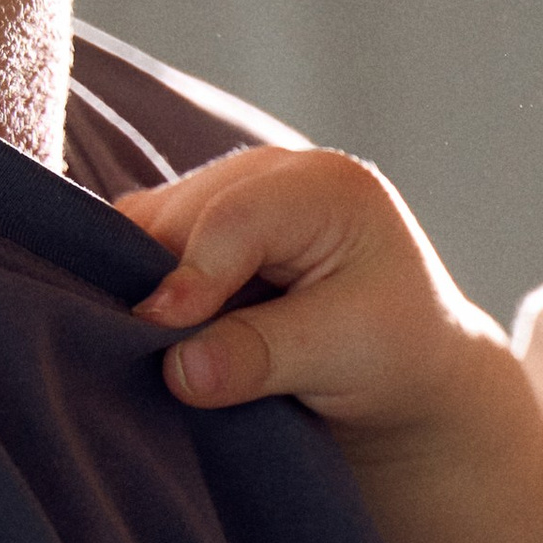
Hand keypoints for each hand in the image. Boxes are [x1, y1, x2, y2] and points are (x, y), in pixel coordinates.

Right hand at [117, 145, 497, 438]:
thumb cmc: (393, 353)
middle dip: (158, 282)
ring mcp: (230, 192)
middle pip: (180, 216)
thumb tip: (178, 370)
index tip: (159, 328)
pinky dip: (138, 284)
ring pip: (148, 227)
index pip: (236, 217)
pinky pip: (141, 244)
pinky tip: (151, 330)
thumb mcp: (342, 355)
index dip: (192, 274)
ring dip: (141, 284)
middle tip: (146, 352)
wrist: (405, 365)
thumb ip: (258, 356)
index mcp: (327, 188)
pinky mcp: (199, 224)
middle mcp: (273, 173)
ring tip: (151, 346)